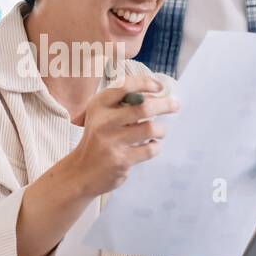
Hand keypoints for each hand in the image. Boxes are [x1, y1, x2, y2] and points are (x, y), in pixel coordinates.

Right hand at [63, 75, 178, 196]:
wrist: (80, 172)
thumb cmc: (97, 140)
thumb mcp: (100, 116)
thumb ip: (121, 105)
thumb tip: (156, 95)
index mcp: (99, 105)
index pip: (125, 86)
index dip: (146, 83)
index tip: (159, 87)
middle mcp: (103, 121)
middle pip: (144, 107)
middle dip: (165, 105)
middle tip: (175, 105)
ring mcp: (112, 142)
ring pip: (150, 129)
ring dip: (161, 130)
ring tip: (160, 132)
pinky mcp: (121, 160)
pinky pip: (150, 149)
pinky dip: (156, 147)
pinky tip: (151, 146)